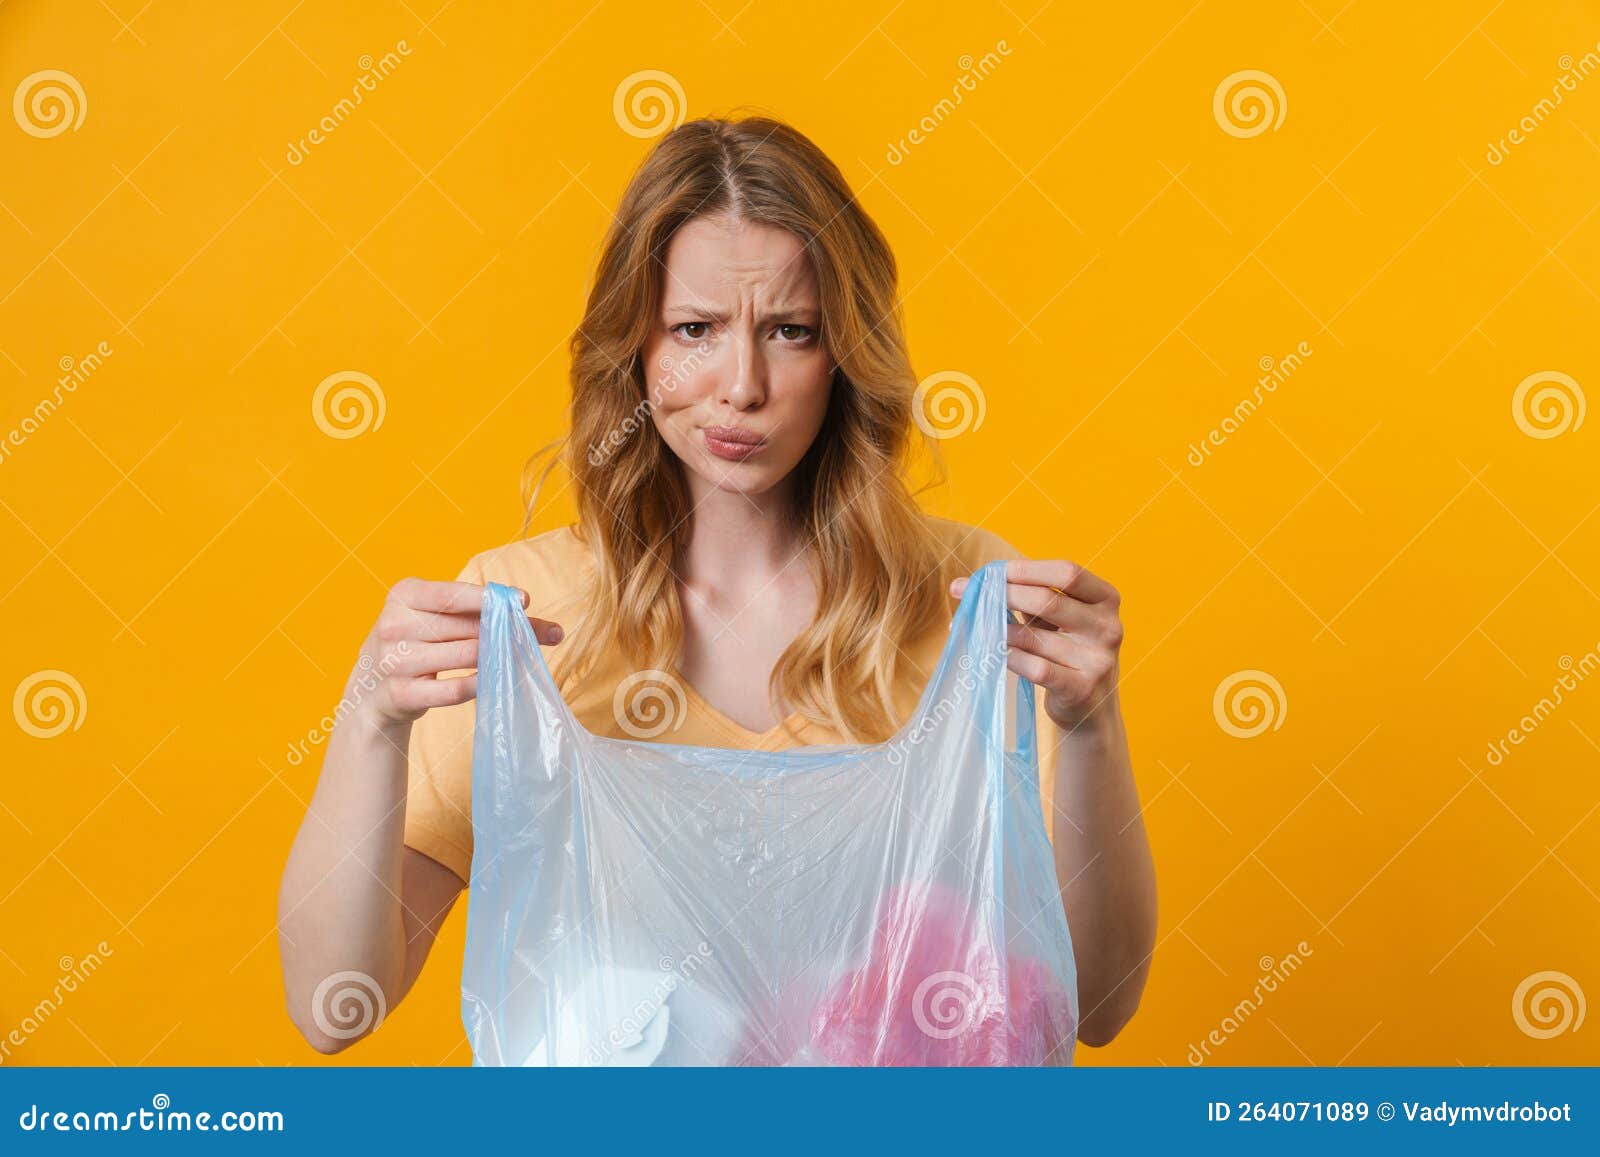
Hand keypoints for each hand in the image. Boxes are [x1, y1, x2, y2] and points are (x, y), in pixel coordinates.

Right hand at [355, 578, 564, 729]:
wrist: (371, 689)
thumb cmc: (416, 642)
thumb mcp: (430, 617)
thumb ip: (472, 611)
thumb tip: (529, 612)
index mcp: (403, 596)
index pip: (454, 595)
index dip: (489, 599)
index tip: (525, 601)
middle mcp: (394, 625)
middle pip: (468, 627)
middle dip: (511, 630)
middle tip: (549, 635)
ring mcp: (395, 661)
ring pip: (466, 655)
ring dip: (501, 657)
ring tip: (526, 657)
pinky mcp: (400, 694)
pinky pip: (454, 689)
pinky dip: (480, 684)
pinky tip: (494, 680)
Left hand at [949, 559, 1122, 732]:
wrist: (1091, 707)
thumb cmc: (1067, 650)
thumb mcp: (1060, 620)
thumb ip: (1028, 598)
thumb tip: (969, 585)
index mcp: (1106, 599)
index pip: (1067, 573)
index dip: (1026, 569)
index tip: (991, 572)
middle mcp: (1108, 626)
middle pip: (1048, 600)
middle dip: (1003, 594)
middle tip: (968, 594)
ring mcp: (1097, 659)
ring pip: (1034, 636)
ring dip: (998, 628)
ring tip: (974, 624)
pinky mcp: (1081, 689)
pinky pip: (1035, 667)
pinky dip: (1009, 656)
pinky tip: (993, 653)